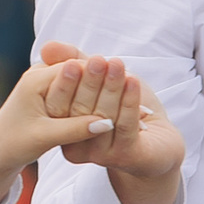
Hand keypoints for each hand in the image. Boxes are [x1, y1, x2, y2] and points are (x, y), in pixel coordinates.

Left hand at [0, 56, 130, 203]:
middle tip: (133, 77)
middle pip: (79, 71)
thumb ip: (75, 129)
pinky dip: (93, 95)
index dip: (100, 76)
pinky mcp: (49, 95)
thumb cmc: (14, 145)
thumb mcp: (45, 138)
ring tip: (130, 88)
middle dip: (105, 76)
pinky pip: (76, 91)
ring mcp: (44, 84)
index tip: (126, 80)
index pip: (75, 69)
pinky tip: (114, 101)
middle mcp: (40, 76)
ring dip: (101, 85)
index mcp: (36, 80)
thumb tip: (107, 124)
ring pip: (80, 81)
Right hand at [38, 43, 185, 203]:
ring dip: (112, 88)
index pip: (58, 105)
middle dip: (90, 82)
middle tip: (98, 60)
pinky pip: (125, 126)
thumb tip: (46, 47)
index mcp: (62, 126)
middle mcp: (76, 143)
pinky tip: (133, 82)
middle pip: (80, 111)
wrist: (157, 140)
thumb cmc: (124, 105)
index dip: (66, 84)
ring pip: (103, 117)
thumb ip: (73, 60)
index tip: (72, 63)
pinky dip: (129, 101)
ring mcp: (100, 153)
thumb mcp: (98, 78)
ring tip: (118, 64)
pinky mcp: (124, 156)